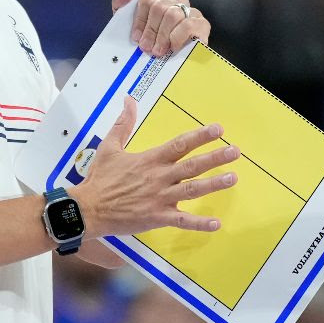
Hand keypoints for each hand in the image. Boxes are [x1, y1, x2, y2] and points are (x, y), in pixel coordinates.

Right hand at [70, 96, 238, 237]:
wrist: (88, 209)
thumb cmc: (99, 178)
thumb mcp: (109, 146)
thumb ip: (123, 123)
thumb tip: (129, 99)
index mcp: (150, 159)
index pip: (180, 144)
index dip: (200, 136)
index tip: (218, 129)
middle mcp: (159, 177)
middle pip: (192, 165)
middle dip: (215, 157)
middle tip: (235, 151)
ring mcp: (160, 198)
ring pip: (192, 190)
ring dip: (214, 184)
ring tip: (233, 178)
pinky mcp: (158, 218)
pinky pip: (182, 221)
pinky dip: (200, 223)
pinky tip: (216, 223)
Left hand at [112, 0, 210, 56]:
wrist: (177, 67)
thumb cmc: (153, 44)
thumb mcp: (130, 26)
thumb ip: (123, 5)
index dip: (140, 19)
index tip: (136, 37)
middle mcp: (176, 2)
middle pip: (159, 6)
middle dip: (150, 30)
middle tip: (146, 47)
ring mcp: (190, 12)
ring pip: (172, 15)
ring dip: (162, 35)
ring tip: (158, 51)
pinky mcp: (202, 24)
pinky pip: (188, 25)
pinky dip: (177, 37)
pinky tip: (173, 48)